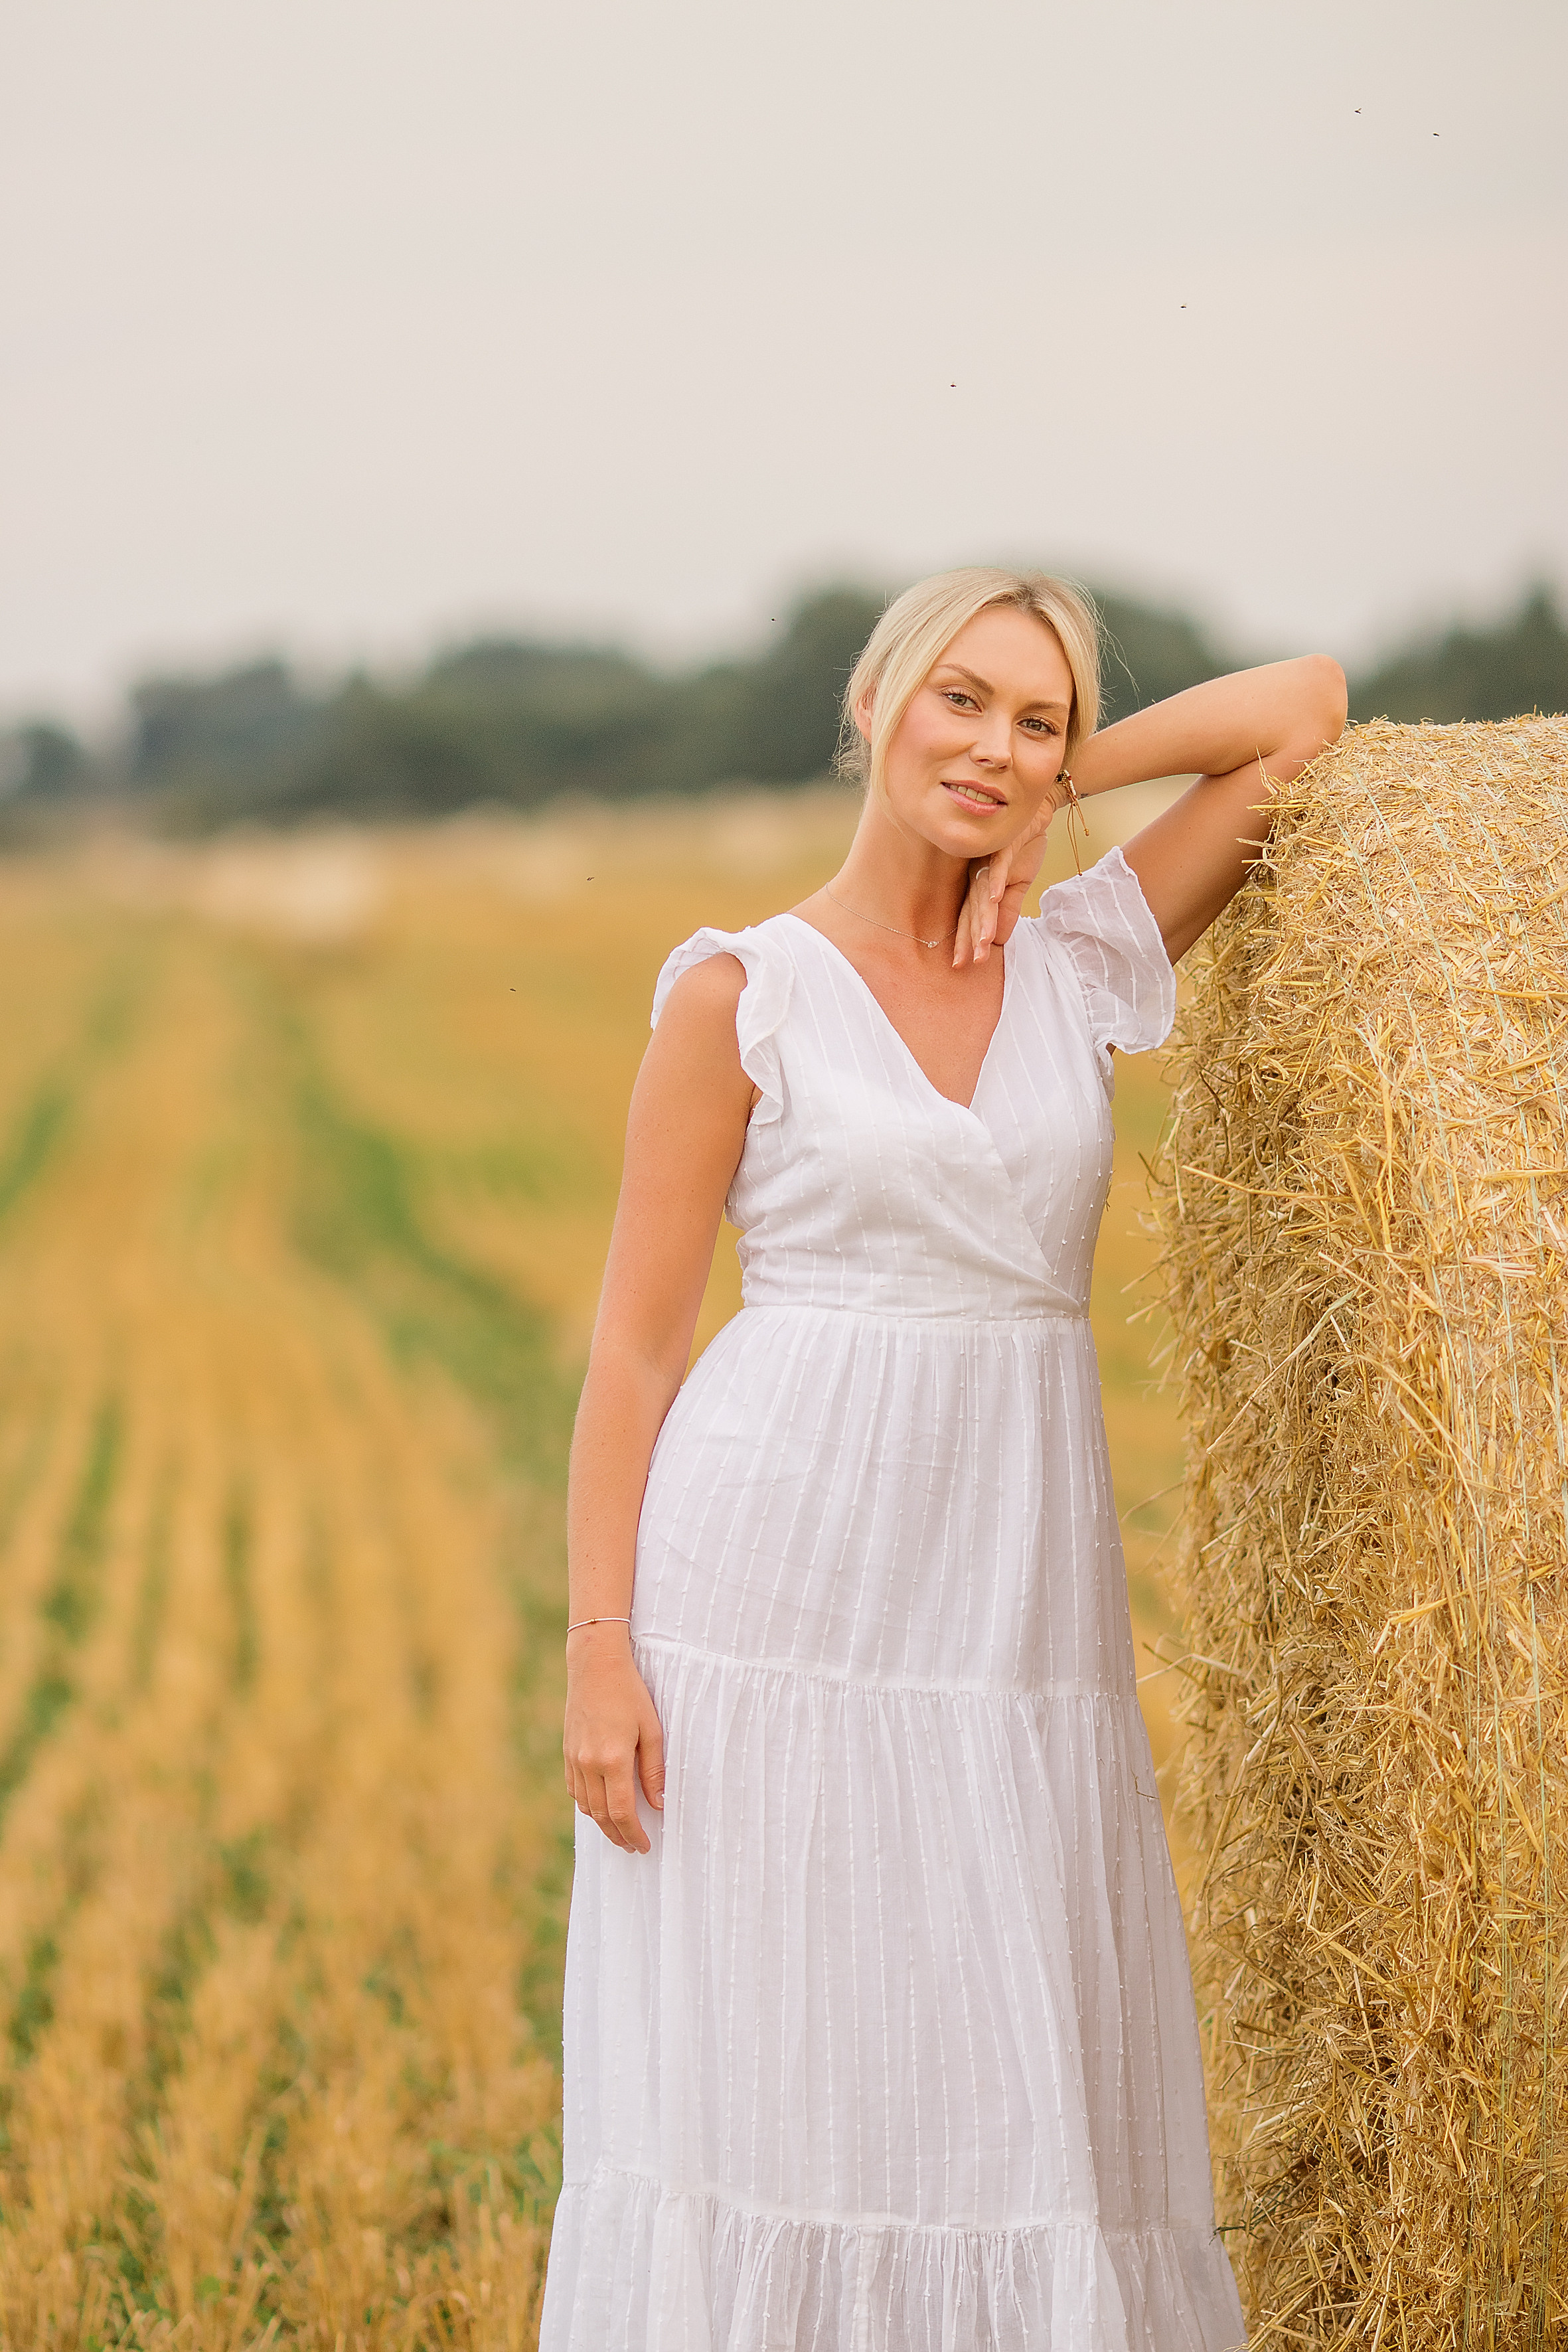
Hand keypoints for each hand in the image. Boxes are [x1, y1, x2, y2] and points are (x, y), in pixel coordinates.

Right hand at [563, 1630, 664, 1853]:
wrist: (595, 1665)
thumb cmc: (630, 1693)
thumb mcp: (652, 1729)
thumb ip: (654, 1770)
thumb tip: (658, 1804)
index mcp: (613, 1760)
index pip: (622, 1812)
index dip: (633, 1834)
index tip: (644, 1846)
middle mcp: (589, 1764)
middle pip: (601, 1815)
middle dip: (618, 1836)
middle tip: (632, 1847)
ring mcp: (574, 1758)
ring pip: (586, 1806)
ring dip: (602, 1824)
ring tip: (618, 1832)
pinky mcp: (567, 1751)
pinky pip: (575, 1789)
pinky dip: (587, 1804)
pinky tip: (599, 1807)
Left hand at [952, 774, 1075, 966]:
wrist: (1036, 810)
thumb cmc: (1022, 844)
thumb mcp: (1019, 882)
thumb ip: (1008, 909)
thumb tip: (999, 941)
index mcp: (979, 883)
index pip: (971, 916)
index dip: (967, 939)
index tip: (963, 965)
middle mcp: (978, 871)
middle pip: (973, 908)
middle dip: (972, 936)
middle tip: (968, 961)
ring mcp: (988, 857)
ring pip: (983, 891)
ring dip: (984, 916)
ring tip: (983, 939)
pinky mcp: (1002, 842)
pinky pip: (998, 862)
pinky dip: (996, 878)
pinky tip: (994, 896)